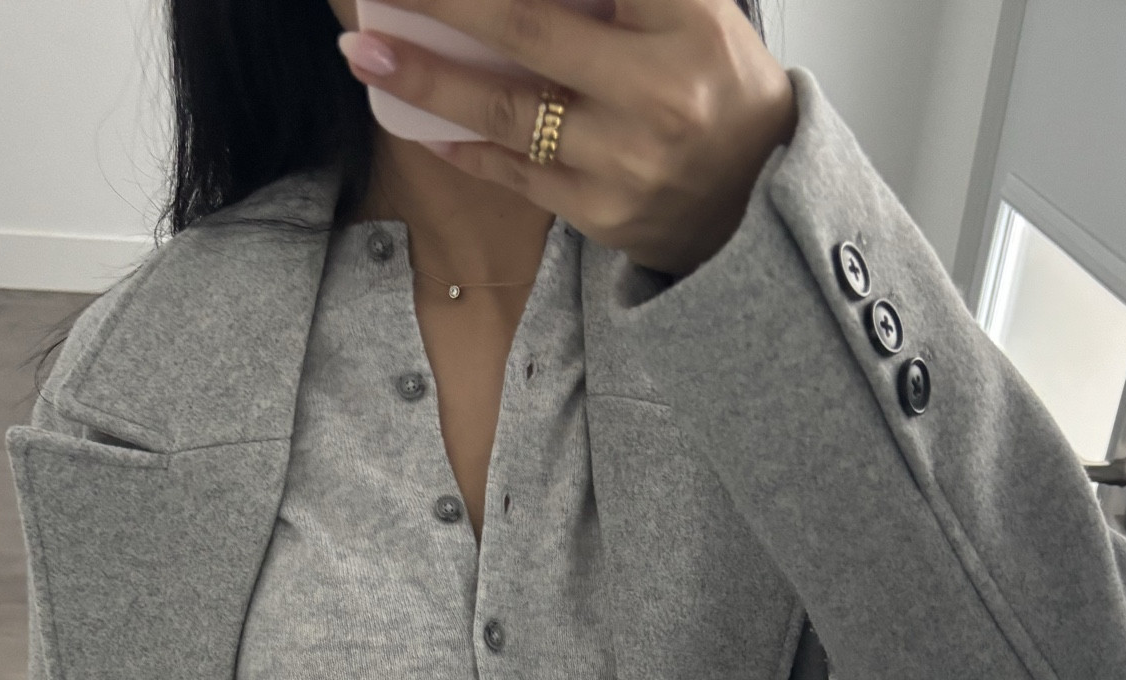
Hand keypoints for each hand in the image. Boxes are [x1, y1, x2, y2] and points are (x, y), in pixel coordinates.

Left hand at [339, 0, 795, 275]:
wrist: (759, 198)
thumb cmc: (714, 83)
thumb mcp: (691, 7)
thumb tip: (520, 0)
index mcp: (685, 19)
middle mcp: (658, 90)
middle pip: (529, 32)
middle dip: (446, 4)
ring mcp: (628, 160)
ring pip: (510, 113)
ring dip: (428, 79)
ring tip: (366, 52)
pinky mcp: (605, 213)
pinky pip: (516, 173)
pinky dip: (462, 144)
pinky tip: (417, 120)